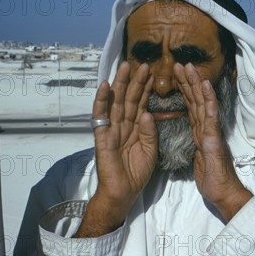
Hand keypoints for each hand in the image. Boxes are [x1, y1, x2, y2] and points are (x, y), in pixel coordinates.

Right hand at [75, 62, 156, 236]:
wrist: (123, 192)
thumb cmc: (136, 173)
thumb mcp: (150, 150)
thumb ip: (149, 132)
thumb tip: (147, 113)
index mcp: (135, 127)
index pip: (141, 103)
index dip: (147, 89)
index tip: (154, 73)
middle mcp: (123, 124)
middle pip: (129, 98)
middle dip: (135, 81)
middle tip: (143, 63)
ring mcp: (111, 129)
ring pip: (116, 102)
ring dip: (120, 84)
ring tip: (125, 67)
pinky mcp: (102, 136)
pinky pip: (100, 116)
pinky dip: (101, 101)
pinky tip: (105, 86)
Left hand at [174, 63, 252, 221]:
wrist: (223, 192)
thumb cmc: (212, 180)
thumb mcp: (199, 161)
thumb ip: (197, 149)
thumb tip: (196, 143)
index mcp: (201, 133)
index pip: (191, 108)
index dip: (184, 92)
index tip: (177, 77)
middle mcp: (207, 128)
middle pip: (195, 100)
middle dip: (188, 82)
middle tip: (180, 63)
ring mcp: (211, 131)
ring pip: (202, 103)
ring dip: (196, 83)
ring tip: (189, 67)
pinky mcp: (214, 138)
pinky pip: (210, 115)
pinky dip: (208, 99)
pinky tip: (205, 85)